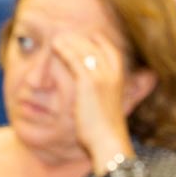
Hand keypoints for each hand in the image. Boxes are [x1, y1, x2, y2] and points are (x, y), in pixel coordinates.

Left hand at [51, 32, 133, 168]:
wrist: (108, 142)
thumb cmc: (104, 128)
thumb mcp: (107, 105)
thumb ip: (102, 92)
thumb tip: (90, 90)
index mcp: (120, 78)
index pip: (110, 49)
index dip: (98, 40)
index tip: (85, 36)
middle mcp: (113, 74)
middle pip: (95, 45)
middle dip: (79, 38)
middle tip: (65, 34)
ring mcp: (102, 77)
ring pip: (83, 49)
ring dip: (69, 41)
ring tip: (57, 38)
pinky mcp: (88, 83)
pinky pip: (74, 59)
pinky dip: (64, 50)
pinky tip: (55, 47)